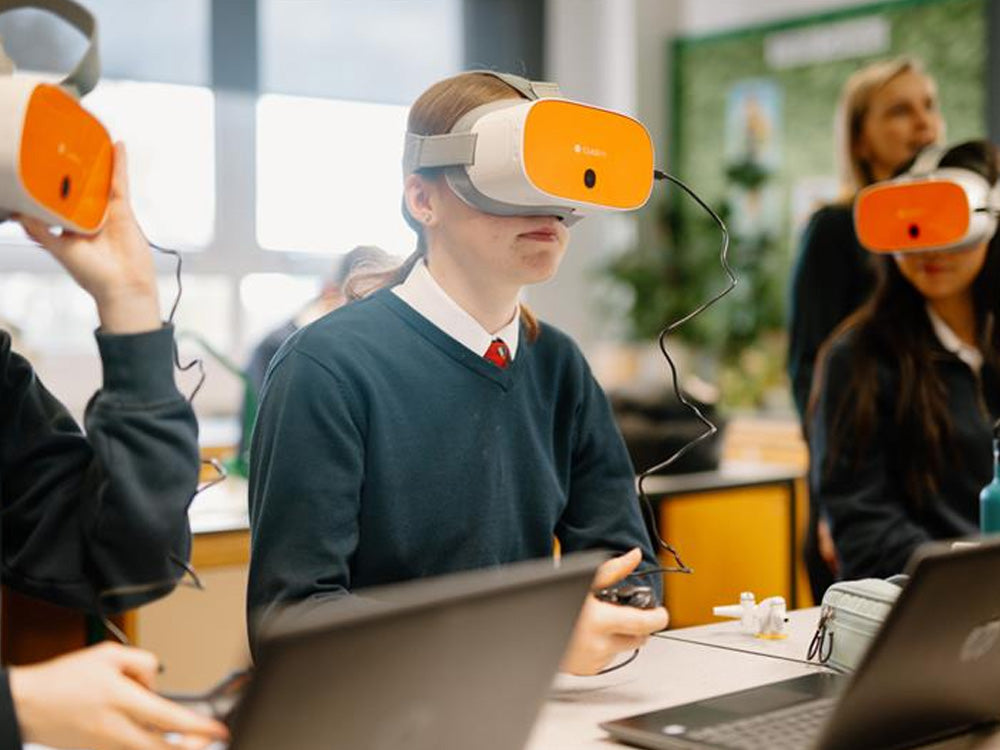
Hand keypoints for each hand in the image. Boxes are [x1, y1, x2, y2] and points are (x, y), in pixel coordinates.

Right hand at [9, 643, 228, 749]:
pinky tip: (154, 738)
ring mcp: (105, 746)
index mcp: (120, 700)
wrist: (26, 704)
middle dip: (191, 748)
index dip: (198, 727)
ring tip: (186, 740)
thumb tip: (156, 683)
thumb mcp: (108, 655)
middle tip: (209, 741)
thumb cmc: (64, 679)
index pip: (169, 718)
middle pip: (162, 748)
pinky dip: (145, 747)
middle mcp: (114, 728)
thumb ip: (143, 664)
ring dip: (169, 748)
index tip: (218, 730)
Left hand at [17, 141, 161, 333]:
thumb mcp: (57, 249)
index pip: (57, 200)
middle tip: (63, 146)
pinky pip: (119, 182)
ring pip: (98, 180)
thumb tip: (20, 212)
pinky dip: (119, 164)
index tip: (39, 168)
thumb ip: (39, 231)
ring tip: (89, 138)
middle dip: (72, 169)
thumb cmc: (92, 275)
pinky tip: (117, 147)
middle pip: (78, 186)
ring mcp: (106, 212)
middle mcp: (87, 217)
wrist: (122, 286)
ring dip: (96, 161)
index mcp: (69, 227)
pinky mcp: (122, 210)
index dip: (50, 184)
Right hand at [560, 548, 669, 675]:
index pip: (645, 625)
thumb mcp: (584, 581)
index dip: (658, 618)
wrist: (528, 628)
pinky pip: (607, 658)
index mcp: (600, 621)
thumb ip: (614, 570)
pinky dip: (605, 647)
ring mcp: (593, 660)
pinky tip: (589, 634)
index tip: (660, 613)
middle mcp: (599, 644)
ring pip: (623, 648)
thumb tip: (634, 556)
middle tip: (626, 612)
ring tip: (599, 622)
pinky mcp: (587, 669)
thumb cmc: (553, 601)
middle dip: (638, 626)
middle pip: (639, 639)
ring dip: (619, 636)